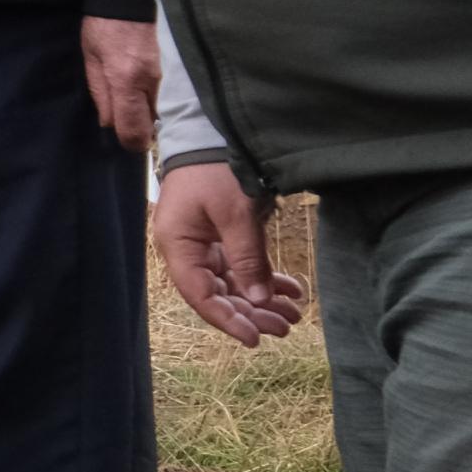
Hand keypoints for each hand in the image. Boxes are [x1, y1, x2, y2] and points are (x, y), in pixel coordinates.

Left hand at [81, 15, 158, 153]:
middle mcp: (151, 82)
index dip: (129, 142)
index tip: (124, 140)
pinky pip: (169, 97)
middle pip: (153, 125)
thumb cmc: (103, 27)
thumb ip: (100, 94)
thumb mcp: (91, 59)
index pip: (133, 129)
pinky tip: (147, 92)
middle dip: (141, 129)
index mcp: (125, 80)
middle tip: (129, 122)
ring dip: (151, 114)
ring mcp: (167, 75)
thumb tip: (109, 124)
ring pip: (163, 112)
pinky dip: (159, 101)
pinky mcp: (175, 69)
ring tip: (136, 104)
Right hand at [155, 160, 305, 346]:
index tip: (257, 339)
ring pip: (232, 282)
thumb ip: (246, 257)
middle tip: (286, 326)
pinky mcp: (220, 234)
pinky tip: (290, 288)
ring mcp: (203, 242)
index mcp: (178, 245)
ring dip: (262, 298)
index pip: (200, 295)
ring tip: (294, 312)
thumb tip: (259, 298)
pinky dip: (264, 277)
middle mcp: (186, 249)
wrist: (214, 132)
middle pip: (218, 293)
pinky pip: (240, 266)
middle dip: (252, 312)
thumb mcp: (235, 213)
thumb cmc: (218, 170)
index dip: (227, 320)